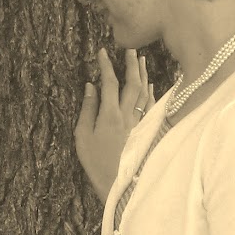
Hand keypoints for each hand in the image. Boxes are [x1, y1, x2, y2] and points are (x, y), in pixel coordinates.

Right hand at [75, 46, 155, 201]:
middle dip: (131, 64)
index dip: (106, 65)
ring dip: (143, 75)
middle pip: (132, 83)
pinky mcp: (145, 132)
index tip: (103, 52)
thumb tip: (90, 87)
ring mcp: (139, 124)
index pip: (109, 83)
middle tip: (130, 49)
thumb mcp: (83, 137)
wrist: (119, 185)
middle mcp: (127, 116)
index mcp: (109, 115)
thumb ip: (87, 110)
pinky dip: (151, 94)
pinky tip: (150, 86)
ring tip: (141, 61)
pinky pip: (151, 108)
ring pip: (144, 93)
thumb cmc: (96, 163)